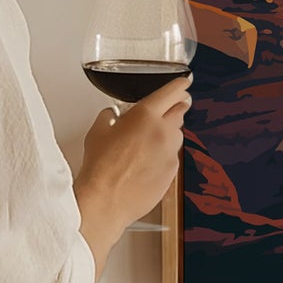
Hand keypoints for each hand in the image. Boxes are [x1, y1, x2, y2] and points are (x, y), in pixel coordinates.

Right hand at [74, 75, 191, 275]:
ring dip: (169, 132)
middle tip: (170, 107)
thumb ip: (109, 117)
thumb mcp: (97, 131)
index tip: (184, 82)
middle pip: (180, 111)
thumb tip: (112, 115)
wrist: (106, 200)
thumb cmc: (100, 167)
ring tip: (150, 140)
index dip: (180, 85)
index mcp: (146, 115)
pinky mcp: (173, 172)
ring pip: (177, 135)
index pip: (172, 92)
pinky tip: (147, 162)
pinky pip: (172, 157)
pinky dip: (164, 155)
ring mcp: (171, 153)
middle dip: (176, 107)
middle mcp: (163, 132)